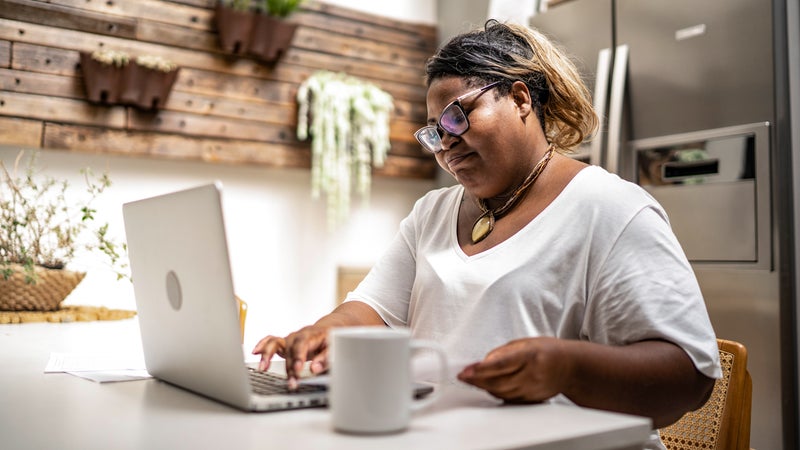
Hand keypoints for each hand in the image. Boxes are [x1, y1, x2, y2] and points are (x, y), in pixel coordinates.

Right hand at [251, 325, 329, 388]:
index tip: (298, 369)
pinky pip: (270, 341)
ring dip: (268, 356)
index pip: (302, 345)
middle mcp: (297, 336)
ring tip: (263, 368)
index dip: (299, 357)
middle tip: (292, 382)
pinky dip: (262, 346)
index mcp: (310, 336)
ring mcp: (288, 340)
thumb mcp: (333, 348)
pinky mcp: (283, 344)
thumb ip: (324, 359)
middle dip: (289, 368)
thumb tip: (314, 368)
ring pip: (275, 345)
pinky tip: (255, 352)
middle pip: (289, 350)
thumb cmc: (329, 340)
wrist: (326, 330)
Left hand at [457, 337, 572, 402]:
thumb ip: (502, 352)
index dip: (481, 370)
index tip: (465, 371)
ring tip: (471, 379)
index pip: (501, 365)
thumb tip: (482, 362)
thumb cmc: (548, 351)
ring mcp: (532, 389)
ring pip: (501, 393)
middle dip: (476, 380)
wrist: (570, 367)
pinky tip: (487, 386)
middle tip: (462, 376)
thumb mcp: (524, 343)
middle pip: (498, 382)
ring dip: (483, 387)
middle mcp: (532, 375)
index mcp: (530, 356)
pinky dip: (495, 392)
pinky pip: (508, 399)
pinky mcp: (531, 399)